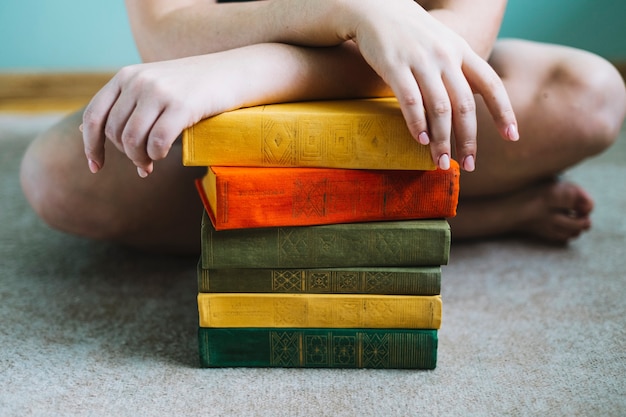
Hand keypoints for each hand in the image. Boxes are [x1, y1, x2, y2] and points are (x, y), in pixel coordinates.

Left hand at [81, 54, 239, 176]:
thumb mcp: (153, 86)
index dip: (91, 145)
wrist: (234, 71)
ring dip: (140, 159)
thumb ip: (123, 104)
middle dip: (125, 155)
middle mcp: (138, 81)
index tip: (96, 166)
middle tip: (142, 165)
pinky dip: (156, 155)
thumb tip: (83, 130)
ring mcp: (159, 92)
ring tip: (150, 164)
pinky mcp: (182, 105)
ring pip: (132, 140)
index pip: (94, 115)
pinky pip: (157, 141)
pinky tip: (163, 156)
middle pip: (114, 132)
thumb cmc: (193, 86)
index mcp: (126, 76)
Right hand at [340, 0, 518, 170]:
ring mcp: (420, 60)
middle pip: (464, 104)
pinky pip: (409, 99)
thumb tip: (467, 106)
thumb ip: (456, 70)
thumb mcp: (442, 44)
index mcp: (461, 51)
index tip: (512, 137)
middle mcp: (445, 56)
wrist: (376, 8)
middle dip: (468, 139)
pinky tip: (420, 140)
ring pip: (438, 107)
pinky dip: (416, 123)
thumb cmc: (409, 34)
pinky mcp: (394, 65)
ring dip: (441, 139)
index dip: (503, 111)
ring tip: (441, 162)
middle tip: (468, 165)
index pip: (491, 84)